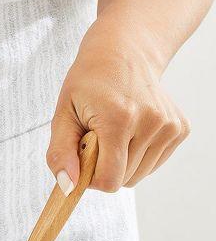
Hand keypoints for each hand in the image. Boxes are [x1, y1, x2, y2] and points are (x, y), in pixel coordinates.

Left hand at [47, 27, 189, 193]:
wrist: (125, 52)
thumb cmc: (88, 84)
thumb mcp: (62, 115)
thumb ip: (60, 154)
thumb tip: (68, 188)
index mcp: (120, 119)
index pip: (109, 180)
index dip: (90, 177)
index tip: (83, 156)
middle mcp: (151, 122)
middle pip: (123, 180)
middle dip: (104, 168)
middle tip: (97, 138)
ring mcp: (169, 125)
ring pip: (138, 176)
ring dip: (121, 163)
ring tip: (113, 133)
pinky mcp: (179, 129)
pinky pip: (152, 165)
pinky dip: (137, 157)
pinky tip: (130, 132)